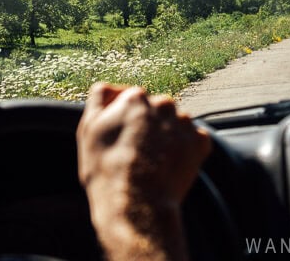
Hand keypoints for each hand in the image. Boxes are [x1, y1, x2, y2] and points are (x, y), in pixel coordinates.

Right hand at [77, 83, 210, 260]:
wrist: (136, 203)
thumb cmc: (107, 170)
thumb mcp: (88, 130)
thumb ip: (99, 99)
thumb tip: (109, 87)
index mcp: (135, 97)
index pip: (133, 101)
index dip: (126, 121)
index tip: (121, 139)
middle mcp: (164, 103)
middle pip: (156, 112)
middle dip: (149, 127)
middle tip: (137, 153)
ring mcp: (184, 122)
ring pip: (175, 125)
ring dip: (167, 138)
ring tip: (153, 163)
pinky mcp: (200, 141)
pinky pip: (192, 141)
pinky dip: (184, 151)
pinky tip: (169, 167)